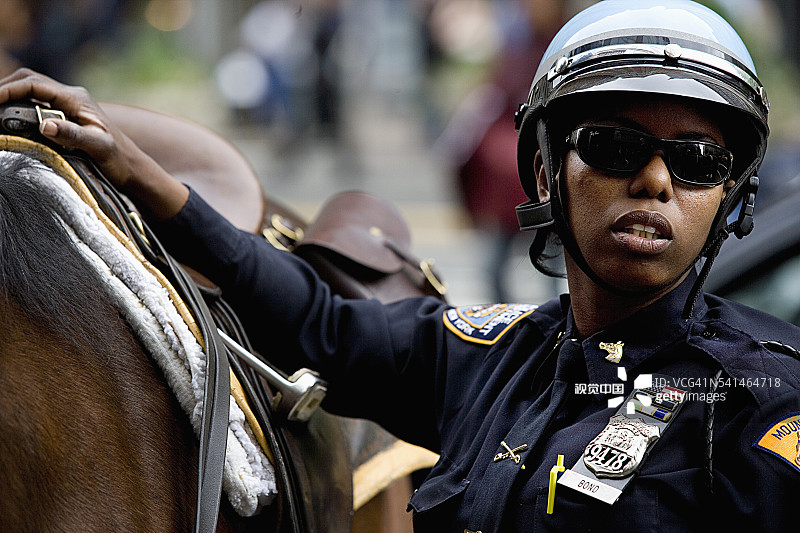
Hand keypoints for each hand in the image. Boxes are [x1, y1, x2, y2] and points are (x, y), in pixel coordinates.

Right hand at [0, 68, 188, 218]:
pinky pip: (35, 104)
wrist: (133, 168)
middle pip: (28, 81)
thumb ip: (73, 135)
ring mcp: (68, 106)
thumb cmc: (119, 160)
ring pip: (30, 91)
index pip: (34, 84)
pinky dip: (17, 108)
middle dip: (4, 89)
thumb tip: (45, 125)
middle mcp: (71, 97)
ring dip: (10, 97)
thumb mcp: (99, 148)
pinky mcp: (65, 116)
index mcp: (77, 99)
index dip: (8, 89)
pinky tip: (9, 121)